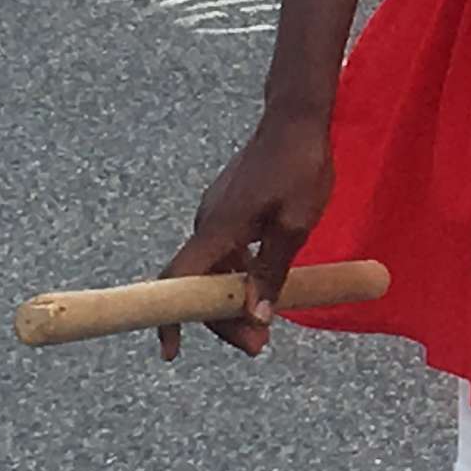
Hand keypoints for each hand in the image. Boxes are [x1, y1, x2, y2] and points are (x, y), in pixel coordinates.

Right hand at [156, 105, 335, 359]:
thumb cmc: (300, 168)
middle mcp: (207, 223)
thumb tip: (255, 316)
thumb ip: (272, 272)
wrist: (296, 119)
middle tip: (259, 345)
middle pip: (198, 284)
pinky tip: (263, 288)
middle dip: (223, 320)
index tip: (170, 351)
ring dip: (233, 300)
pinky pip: (224, 253)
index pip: (178, 280)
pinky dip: (238, 277)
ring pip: (213, 271)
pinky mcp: (228, 210)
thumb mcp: (295, 226)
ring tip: (265, 326)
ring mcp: (216, 215)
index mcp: (219, 228)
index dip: (169, 318)